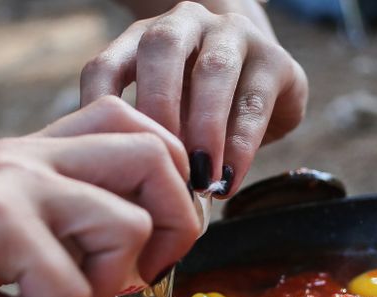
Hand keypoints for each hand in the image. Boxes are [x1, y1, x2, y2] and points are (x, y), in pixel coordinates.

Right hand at [0, 97, 197, 296]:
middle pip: (157, 157)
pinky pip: (66, 288)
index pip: (144, 128)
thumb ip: (65, 226)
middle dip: (173, 229)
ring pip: (125, 228)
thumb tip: (143, 263)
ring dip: (99, 289)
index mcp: (40, 152)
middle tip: (137, 278)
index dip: (175, 186)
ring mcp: (13, 184)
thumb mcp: (6, 229)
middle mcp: (32, 155)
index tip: (156, 244)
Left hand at [81, 0, 307, 195]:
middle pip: (162, 48)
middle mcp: (187, 24)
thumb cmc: (204, 114)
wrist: (269, 90)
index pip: (108, 64)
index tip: (103, 153)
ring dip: (204, 127)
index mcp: (146, 39)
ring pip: (214, 70)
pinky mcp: (276, 61)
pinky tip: (229, 179)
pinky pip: (254, 103)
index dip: (99, 108)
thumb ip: (149, 138)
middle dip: (157, 105)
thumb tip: (126, 191)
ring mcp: (234, 36)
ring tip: (200, 177)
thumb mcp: (170, 119)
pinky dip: (240, 146)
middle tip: (159, 159)